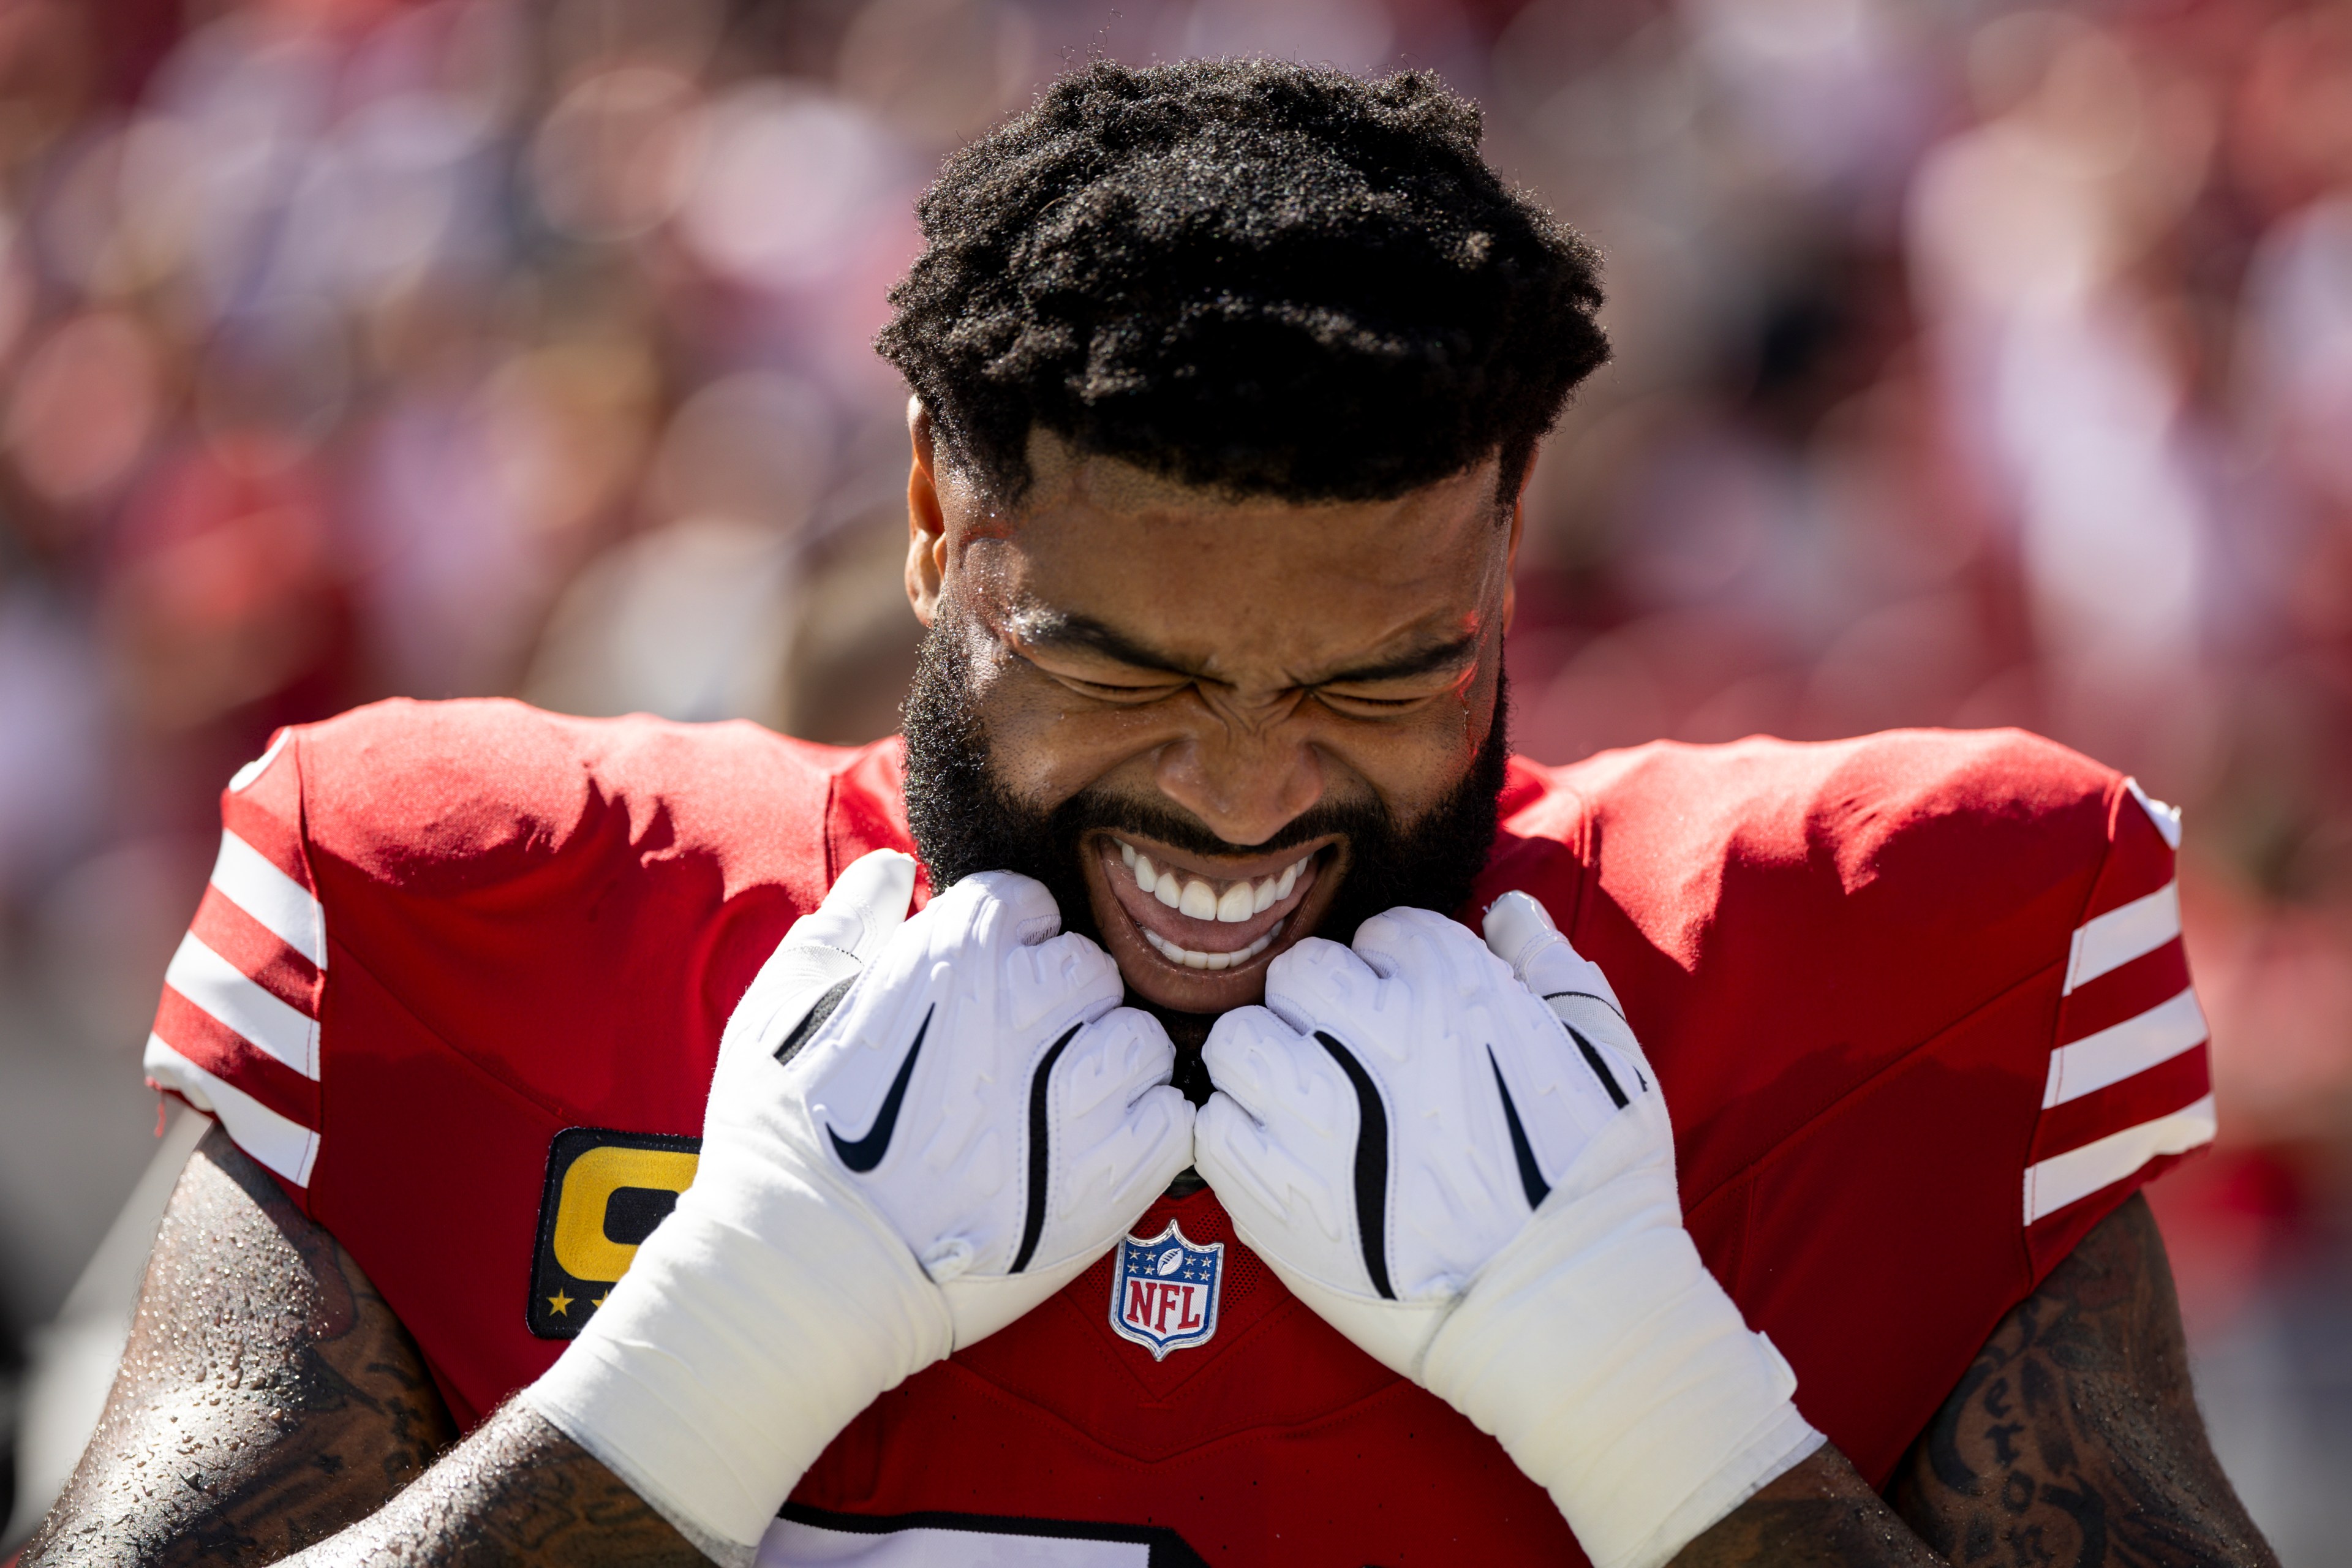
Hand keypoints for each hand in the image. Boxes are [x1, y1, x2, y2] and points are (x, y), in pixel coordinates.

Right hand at [528, 853, 1194, 1564]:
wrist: (797, 1277)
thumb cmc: (781, 1143)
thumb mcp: (782, 1010)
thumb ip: (845, 925)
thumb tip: (892, 866)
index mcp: (950, 955)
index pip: (1028, 904)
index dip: (1008, 948)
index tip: (984, 995)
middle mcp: (1021, 1008)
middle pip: (1092, 967)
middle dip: (1063, 1006)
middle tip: (1021, 1061)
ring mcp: (1070, 1094)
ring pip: (1143, 1040)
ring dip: (1111, 1068)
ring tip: (1061, 1111)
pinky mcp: (1107, 1178)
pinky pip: (1171, 1119)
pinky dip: (1144, 1132)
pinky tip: (1091, 1154)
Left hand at [1195, 896, 1819, 1567]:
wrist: (1569, 1311)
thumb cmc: (1596, 1183)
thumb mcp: (1607, 1053)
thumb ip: (1549, 965)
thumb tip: (1505, 908)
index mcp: (1456, 989)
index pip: (1383, 933)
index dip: (1393, 974)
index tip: (1407, 1019)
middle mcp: (1379, 1035)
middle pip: (1298, 975)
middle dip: (1318, 1009)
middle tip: (1342, 1060)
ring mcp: (1321, 1114)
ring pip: (1239, 1040)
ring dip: (1263, 1066)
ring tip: (1296, 1105)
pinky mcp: (1278, 1193)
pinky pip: (1215, 1128)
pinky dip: (1237, 1139)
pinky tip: (1280, 1161)